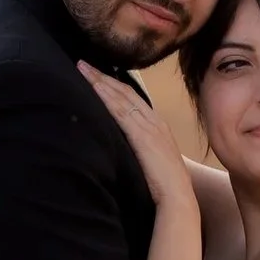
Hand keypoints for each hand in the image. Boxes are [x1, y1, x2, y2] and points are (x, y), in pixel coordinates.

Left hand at [80, 61, 194, 204]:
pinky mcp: (141, 135)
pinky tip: (94, 87)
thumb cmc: (165, 184)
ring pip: (121, 97)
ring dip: (100, 81)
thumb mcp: (153, 158)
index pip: (132, 97)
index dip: (113, 83)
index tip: (97, 73)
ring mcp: (149, 126)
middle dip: (103, 76)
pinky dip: (106, 97)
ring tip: (82, 69)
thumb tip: (123, 143)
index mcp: (158, 124)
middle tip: (82, 63)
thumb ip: (141, 146)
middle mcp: (154, 120)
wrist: (177, 196)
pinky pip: (120, 111)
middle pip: (125, 91)